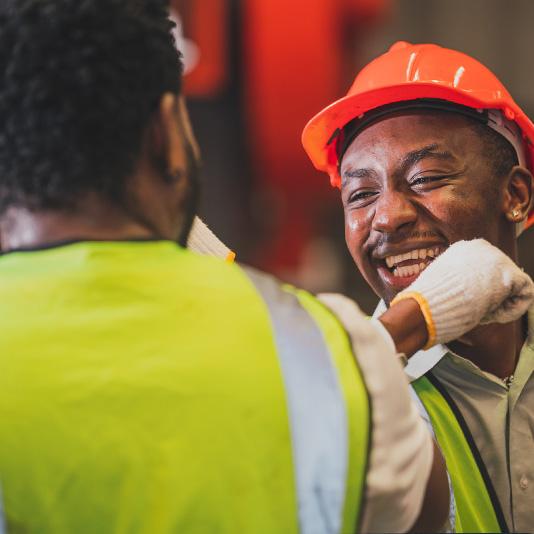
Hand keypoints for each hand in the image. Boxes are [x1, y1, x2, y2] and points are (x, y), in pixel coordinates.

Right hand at [392, 239, 533, 346]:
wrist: (425, 306)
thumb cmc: (427, 301)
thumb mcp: (439, 281)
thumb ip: (457, 278)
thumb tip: (467, 291)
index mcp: (462, 248)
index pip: (483, 268)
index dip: (478, 290)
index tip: (467, 303)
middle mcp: (481, 247)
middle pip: (501, 274)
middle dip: (492, 295)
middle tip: (475, 310)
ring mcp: (497, 258)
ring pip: (513, 285)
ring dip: (500, 303)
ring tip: (481, 314)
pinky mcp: (509, 275)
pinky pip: (524, 293)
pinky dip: (511, 310)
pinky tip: (492, 315)